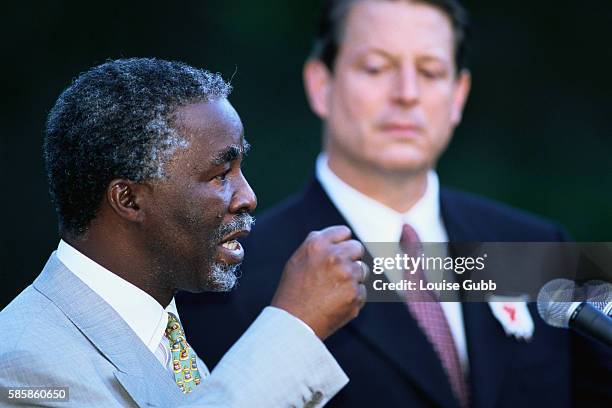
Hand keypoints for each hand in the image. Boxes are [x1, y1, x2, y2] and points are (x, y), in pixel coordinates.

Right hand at [271, 225, 366, 339]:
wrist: (293, 323)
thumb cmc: (293, 291)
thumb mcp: (297, 259)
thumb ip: (318, 244)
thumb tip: (339, 237)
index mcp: (318, 244)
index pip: (344, 232)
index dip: (342, 243)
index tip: (338, 253)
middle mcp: (335, 256)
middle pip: (358, 248)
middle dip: (351, 258)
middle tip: (338, 272)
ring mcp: (348, 276)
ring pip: (363, 270)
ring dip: (353, 278)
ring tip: (333, 290)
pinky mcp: (356, 295)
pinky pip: (362, 291)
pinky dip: (353, 297)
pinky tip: (336, 302)